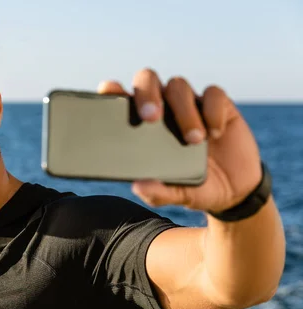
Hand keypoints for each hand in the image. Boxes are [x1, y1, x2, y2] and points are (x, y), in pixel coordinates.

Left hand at [98, 69, 261, 212]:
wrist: (234, 190)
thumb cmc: (195, 187)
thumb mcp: (176, 195)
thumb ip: (157, 192)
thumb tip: (138, 185)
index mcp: (142, 125)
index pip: (121, 98)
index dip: (112, 90)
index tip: (108, 91)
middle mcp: (164, 107)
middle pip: (147, 80)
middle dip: (147, 93)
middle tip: (151, 118)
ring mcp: (190, 104)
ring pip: (178, 86)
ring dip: (184, 111)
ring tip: (194, 140)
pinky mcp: (219, 105)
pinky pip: (213, 94)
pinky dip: (212, 111)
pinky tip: (215, 132)